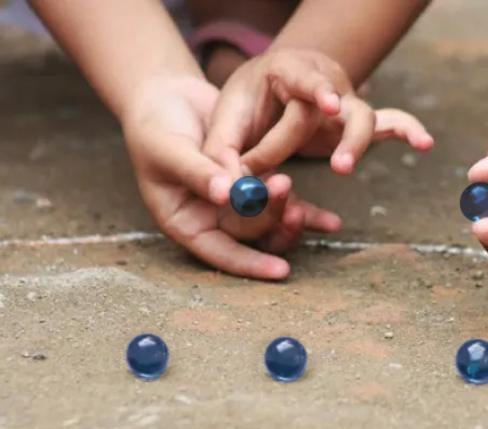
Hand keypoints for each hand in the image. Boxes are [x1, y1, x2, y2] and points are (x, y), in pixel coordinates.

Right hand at [122, 76, 340, 278]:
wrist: (166, 98)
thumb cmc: (155, 127)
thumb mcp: (169, 150)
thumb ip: (198, 173)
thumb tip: (226, 194)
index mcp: (185, 223)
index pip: (219, 253)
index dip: (250, 263)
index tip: (281, 269)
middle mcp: (213, 220)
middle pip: (250, 234)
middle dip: (272, 218)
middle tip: (285, 190)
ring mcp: (236, 206)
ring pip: (270, 223)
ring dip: (291, 217)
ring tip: (309, 211)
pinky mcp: (256, 185)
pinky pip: (283, 204)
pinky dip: (306, 211)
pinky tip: (331, 222)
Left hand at [202, 48, 432, 174]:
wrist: (267, 92)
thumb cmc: (244, 107)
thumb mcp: (225, 124)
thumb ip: (223, 155)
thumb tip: (227, 193)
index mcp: (285, 71)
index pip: (303, 79)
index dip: (317, 90)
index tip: (330, 104)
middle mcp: (322, 84)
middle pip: (339, 107)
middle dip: (334, 140)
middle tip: (338, 167)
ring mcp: (344, 103)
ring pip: (364, 119)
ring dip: (358, 146)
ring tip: (345, 170)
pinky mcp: (356, 123)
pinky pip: (390, 124)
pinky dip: (408, 131)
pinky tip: (425, 144)